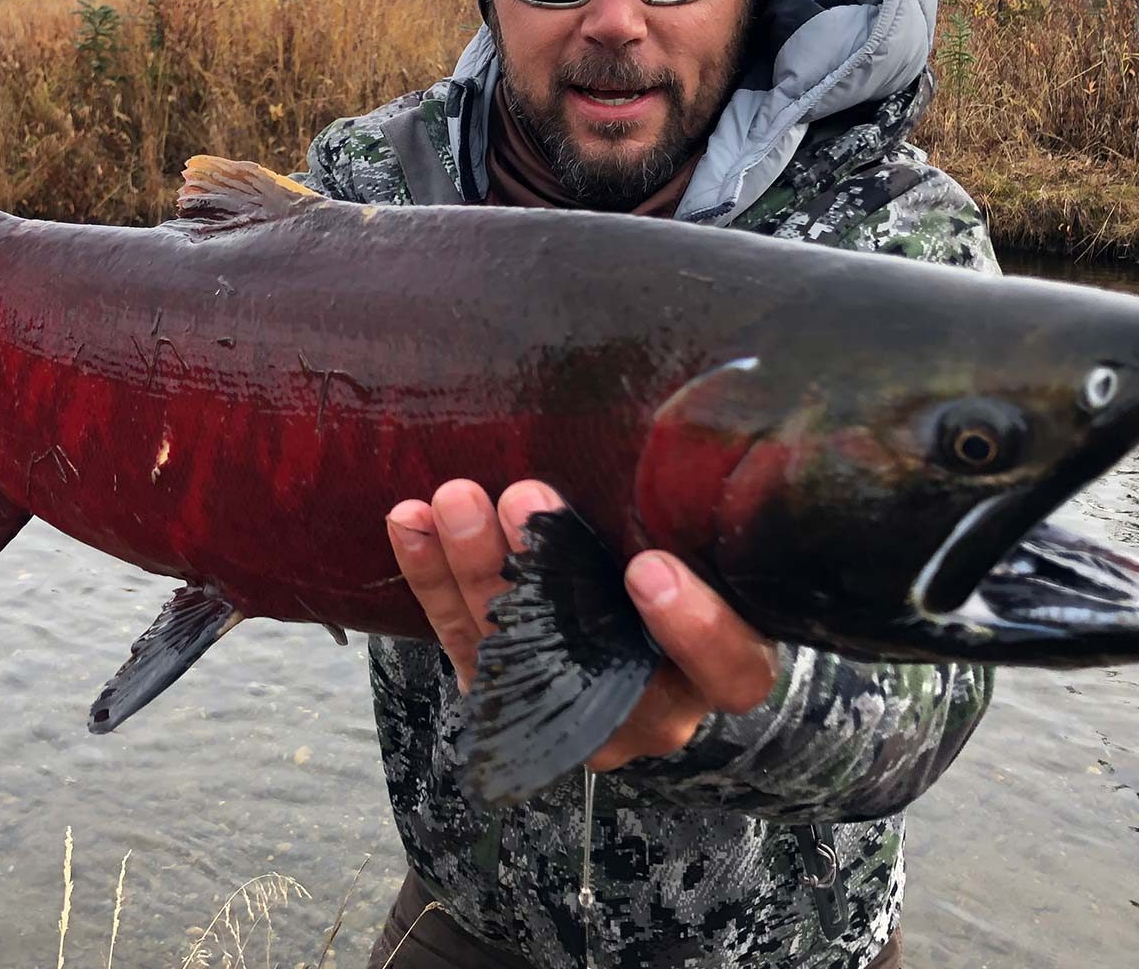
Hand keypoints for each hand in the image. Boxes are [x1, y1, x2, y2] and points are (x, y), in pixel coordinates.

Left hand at [386, 479, 779, 773]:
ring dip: (478, 570)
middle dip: (549, 578)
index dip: (692, 629)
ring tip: (454, 500)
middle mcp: (651, 707)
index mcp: (720, 669)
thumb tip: (674, 428)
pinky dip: (432, 579)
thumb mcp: (711, 545)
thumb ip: (692, 513)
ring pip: (519, 649)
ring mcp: (572, 709)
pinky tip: (410, 523)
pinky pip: (462, 641)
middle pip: (599, 660)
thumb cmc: (691, 569)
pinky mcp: (505, 696)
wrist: (634, 624)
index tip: (647, 567)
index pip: (727, 671)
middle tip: (524, 499)